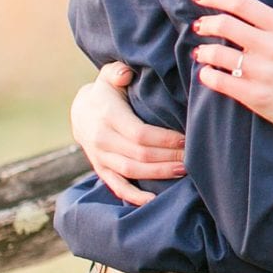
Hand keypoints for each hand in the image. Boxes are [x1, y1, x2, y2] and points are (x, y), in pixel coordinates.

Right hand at [70, 61, 185, 205]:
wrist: (80, 111)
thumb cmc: (106, 91)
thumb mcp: (109, 76)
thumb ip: (117, 72)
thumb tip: (126, 73)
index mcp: (107, 116)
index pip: (139, 133)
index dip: (164, 139)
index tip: (187, 139)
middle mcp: (101, 139)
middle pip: (139, 154)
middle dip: (168, 157)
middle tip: (193, 157)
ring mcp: (99, 157)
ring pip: (131, 171)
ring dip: (158, 173)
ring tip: (183, 171)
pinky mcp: (101, 169)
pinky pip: (117, 186)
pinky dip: (134, 196)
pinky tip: (154, 200)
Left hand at [191, 0, 272, 138]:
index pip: (242, 4)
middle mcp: (271, 48)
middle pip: (224, 25)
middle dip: (205, 23)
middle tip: (200, 25)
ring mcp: (262, 73)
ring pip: (217, 54)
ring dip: (202, 51)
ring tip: (201, 51)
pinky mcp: (255, 97)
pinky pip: (220, 82)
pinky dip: (207, 75)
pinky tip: (207, 72)